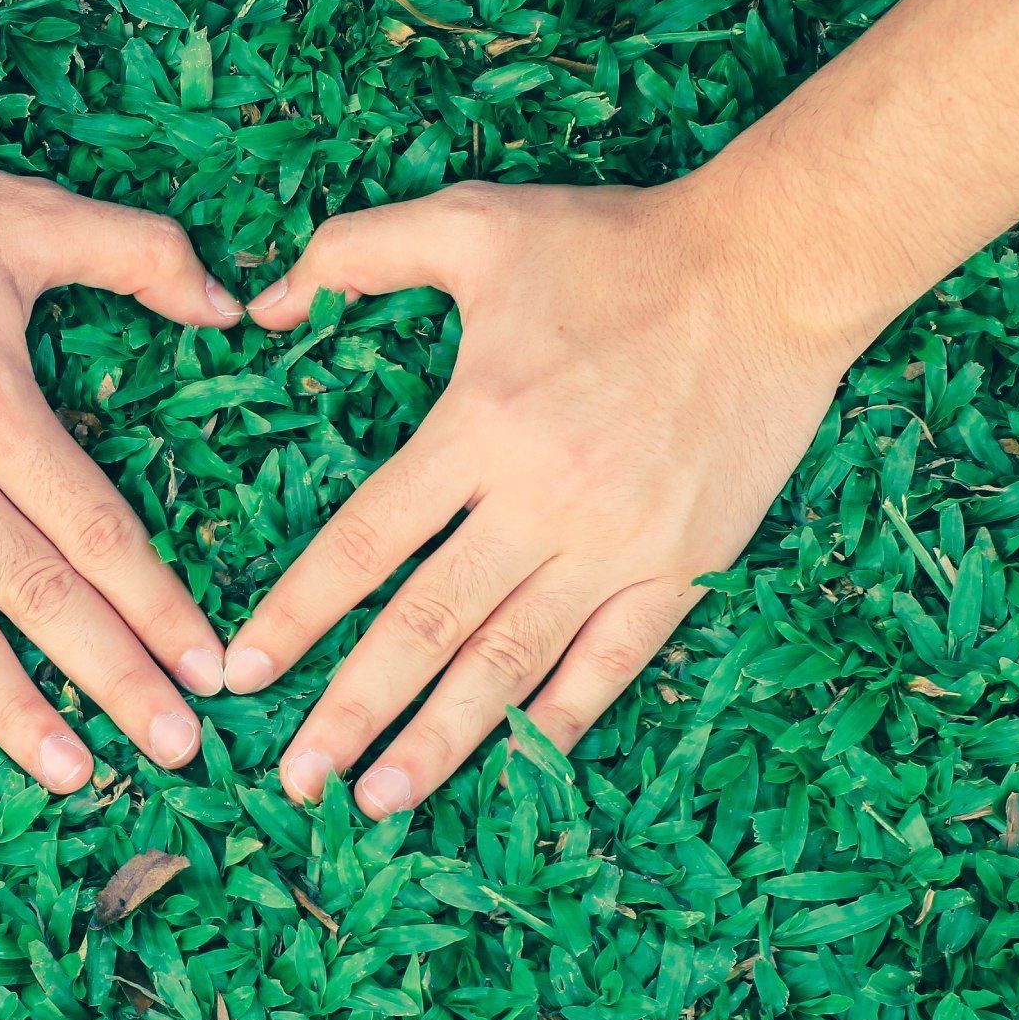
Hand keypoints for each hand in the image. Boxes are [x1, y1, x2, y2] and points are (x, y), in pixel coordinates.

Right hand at [0, 128, 241, 789]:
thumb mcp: (26, 213)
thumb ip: (142, 254)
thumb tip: (234, 306)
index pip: (99, 533)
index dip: (160, 606)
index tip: (211, 667)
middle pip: (41, 598)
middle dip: (115, 680)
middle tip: (175, 750)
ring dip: (13, 708)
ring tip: (71, 773)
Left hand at [228, 180, 849, 817]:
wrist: (774, 270)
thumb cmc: (615, 246)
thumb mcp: (475, 222)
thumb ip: (357, 252)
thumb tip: (260, 305)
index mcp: (480, 425)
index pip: (365, 544)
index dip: (298, 613)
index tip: (244, 670)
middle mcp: (541, 501)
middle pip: (426, 627)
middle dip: (352, 709)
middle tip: (296, 777)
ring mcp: (617, 544)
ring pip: (510, 663)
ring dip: (441, 738)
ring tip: (380, 797)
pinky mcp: (681, 566)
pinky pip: (612, 663)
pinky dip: (562, 716)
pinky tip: (515, 760)